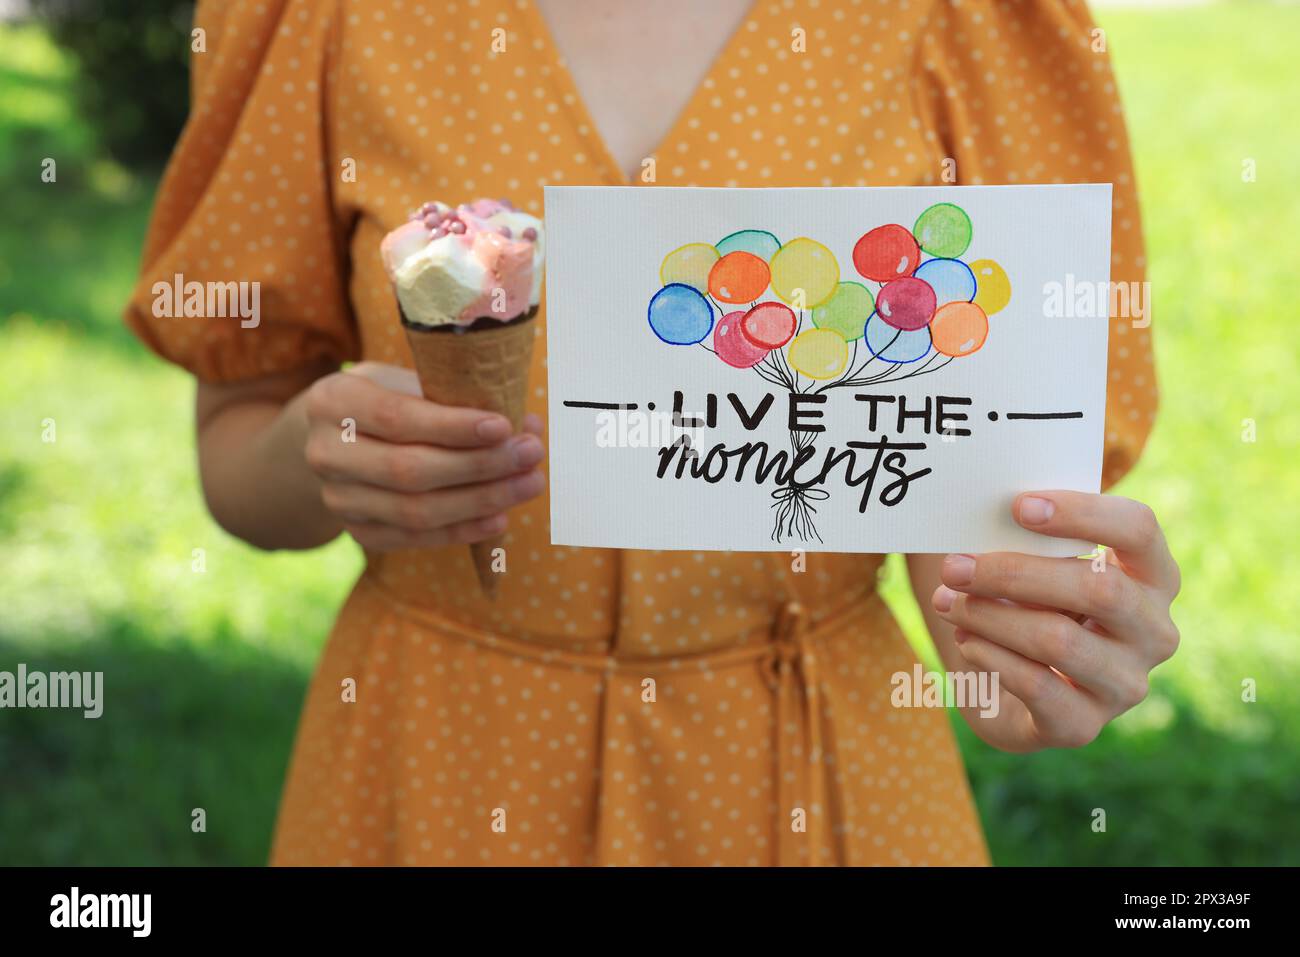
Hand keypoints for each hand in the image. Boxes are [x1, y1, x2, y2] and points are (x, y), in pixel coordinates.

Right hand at [302, 361, 544, 550]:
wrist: (339, 439)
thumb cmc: (389, 399)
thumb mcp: (409, 382)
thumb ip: (458, 399)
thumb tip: (527, 425)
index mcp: (334, 401)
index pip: (396, 418)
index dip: (453, 427)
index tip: (504, 427)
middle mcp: (325, 453)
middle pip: (409, 470)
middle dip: (479, 466)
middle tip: (531, 455)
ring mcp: (338, 499)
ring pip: (415, 511)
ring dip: (481, 501)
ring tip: (528, 485)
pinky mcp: (357, 531)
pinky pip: (415, 538)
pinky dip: (462, 531)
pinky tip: (499, 517)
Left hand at [931, 491, 1180, 751]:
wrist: (1014, 685)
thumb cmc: (1031, 604)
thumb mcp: (1037, 565)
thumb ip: (1029, 541)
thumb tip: (978, 524)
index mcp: (1153, 577)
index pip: (1139, 530)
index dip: (1082, 514)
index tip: (1018, 506)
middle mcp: (1155, 632)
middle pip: (1099, 589)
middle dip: (1014, 573)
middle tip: (954, 566)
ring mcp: (1125, 684)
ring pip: (1060, 640)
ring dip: (990, 616)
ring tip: (946, 602)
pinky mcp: (1084, 726)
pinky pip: (1037, 687)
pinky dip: (991, 658)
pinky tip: (965, 641)